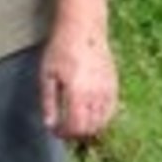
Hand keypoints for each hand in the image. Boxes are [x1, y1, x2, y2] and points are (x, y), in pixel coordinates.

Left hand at [40, 24, 118, 141]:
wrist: (83, 28)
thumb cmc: (62, 48)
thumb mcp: (47, 75)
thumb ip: (48, 102)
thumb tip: (50, 124)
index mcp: (77, 92)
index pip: (75, 126)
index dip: (64, 134)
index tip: (56, 131)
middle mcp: (95, 93)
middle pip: (89, 128)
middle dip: (75, 133)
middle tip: (65, 129)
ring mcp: (107, 89)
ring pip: (102, 122)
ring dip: (88, 127)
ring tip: (76, 123)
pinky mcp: (114, 84)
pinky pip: (111, 110)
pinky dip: (101, 118)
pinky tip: (91, 114)